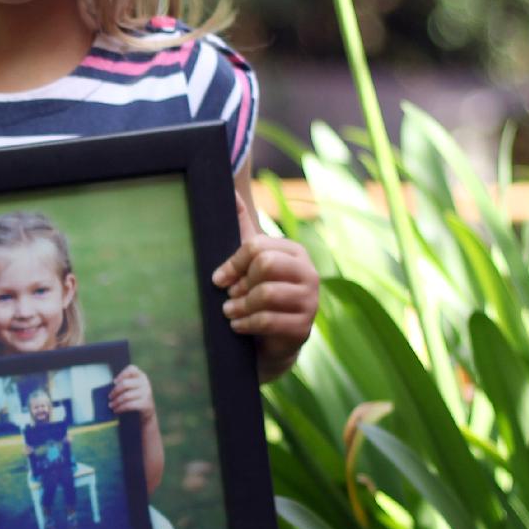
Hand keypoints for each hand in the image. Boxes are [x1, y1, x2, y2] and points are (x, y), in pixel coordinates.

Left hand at [109, 363, 155, 422]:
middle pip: (125, 384)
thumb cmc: (135, 397)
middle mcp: (145, 382)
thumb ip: (124, 384)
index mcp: (141, 376)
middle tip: (109, 397)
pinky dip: (120, 408)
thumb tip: (108, 388)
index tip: (114, 382)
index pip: (131, 369)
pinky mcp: (145, 404)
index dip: (121, 374)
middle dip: (115, 391)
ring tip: (111, 405)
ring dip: (116, 401)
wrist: (148, 411)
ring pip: (126, 396)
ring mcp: (146, 393)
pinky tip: (116, 410)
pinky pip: (129, 405)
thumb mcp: (132, 388)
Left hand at [212, 194, 317, 379]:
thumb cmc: (258, 292)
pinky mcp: (304, 328)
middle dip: (240, 283)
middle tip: (230, 296)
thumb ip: (242, 226)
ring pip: (266, 294)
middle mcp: (309, 273)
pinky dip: (246, 324)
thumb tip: (228, 189)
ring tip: (230, 312)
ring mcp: (310, 301)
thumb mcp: (250, 260)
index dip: (233, 263)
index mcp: (295, 252)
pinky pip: (269, 321)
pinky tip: (237, 326)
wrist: (272, 339)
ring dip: (240, 306)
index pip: (258, 246)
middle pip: (264, 265)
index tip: (218, 278)